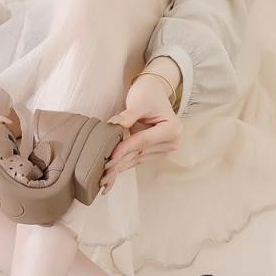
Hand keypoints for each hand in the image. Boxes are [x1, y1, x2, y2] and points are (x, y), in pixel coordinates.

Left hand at [101, 72, 182, 194]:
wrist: (153, 94)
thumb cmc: (148, 95)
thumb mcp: (139, 102)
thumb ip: (128, 115)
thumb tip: (114, 125)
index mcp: (172, 129)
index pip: (143, 141)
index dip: (125, 148)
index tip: (110, 156)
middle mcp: (171, 142)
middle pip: (139, 153)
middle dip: (119, 163)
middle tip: (102, 175)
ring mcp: (163, 150)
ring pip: (136, 160)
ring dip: (118, 169)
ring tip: (103, 180)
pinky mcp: (153, 154)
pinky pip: (135, 161)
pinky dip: (121, 167)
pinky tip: (110, 177)